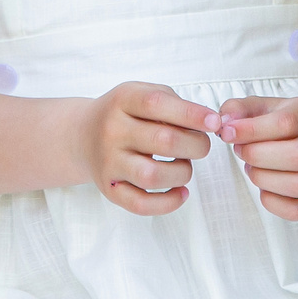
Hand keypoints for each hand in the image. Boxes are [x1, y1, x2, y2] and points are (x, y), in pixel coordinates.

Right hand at [75, 82, 212, 214]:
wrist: (82, 135)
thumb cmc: (125, 114)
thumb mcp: (143, 93)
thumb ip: (174, 103)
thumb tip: (210, 124)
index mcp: (122, 100)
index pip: (157, 104)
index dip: (191, 114)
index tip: (215, 123)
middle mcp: (112, 131)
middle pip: (164, 141)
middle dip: (196, 145)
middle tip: (201, 146)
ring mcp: (109, 162)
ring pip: (153, 176)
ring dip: (182, 173)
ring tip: (184, 166)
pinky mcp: (109, 189)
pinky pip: (141, 204)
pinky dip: (168, 203)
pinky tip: (181, 192)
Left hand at [212, 95, 297, 220]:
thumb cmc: (278, 124)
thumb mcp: (260, 107)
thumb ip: (239, 110)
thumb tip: (224, 123)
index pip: (287, 122)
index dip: (251, 130)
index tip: (227, 133)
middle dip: (258, 156)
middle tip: (241, 151)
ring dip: (263, 178)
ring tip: (251, 167)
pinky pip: (297, 210)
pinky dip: (271, 202)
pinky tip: (262, 187)